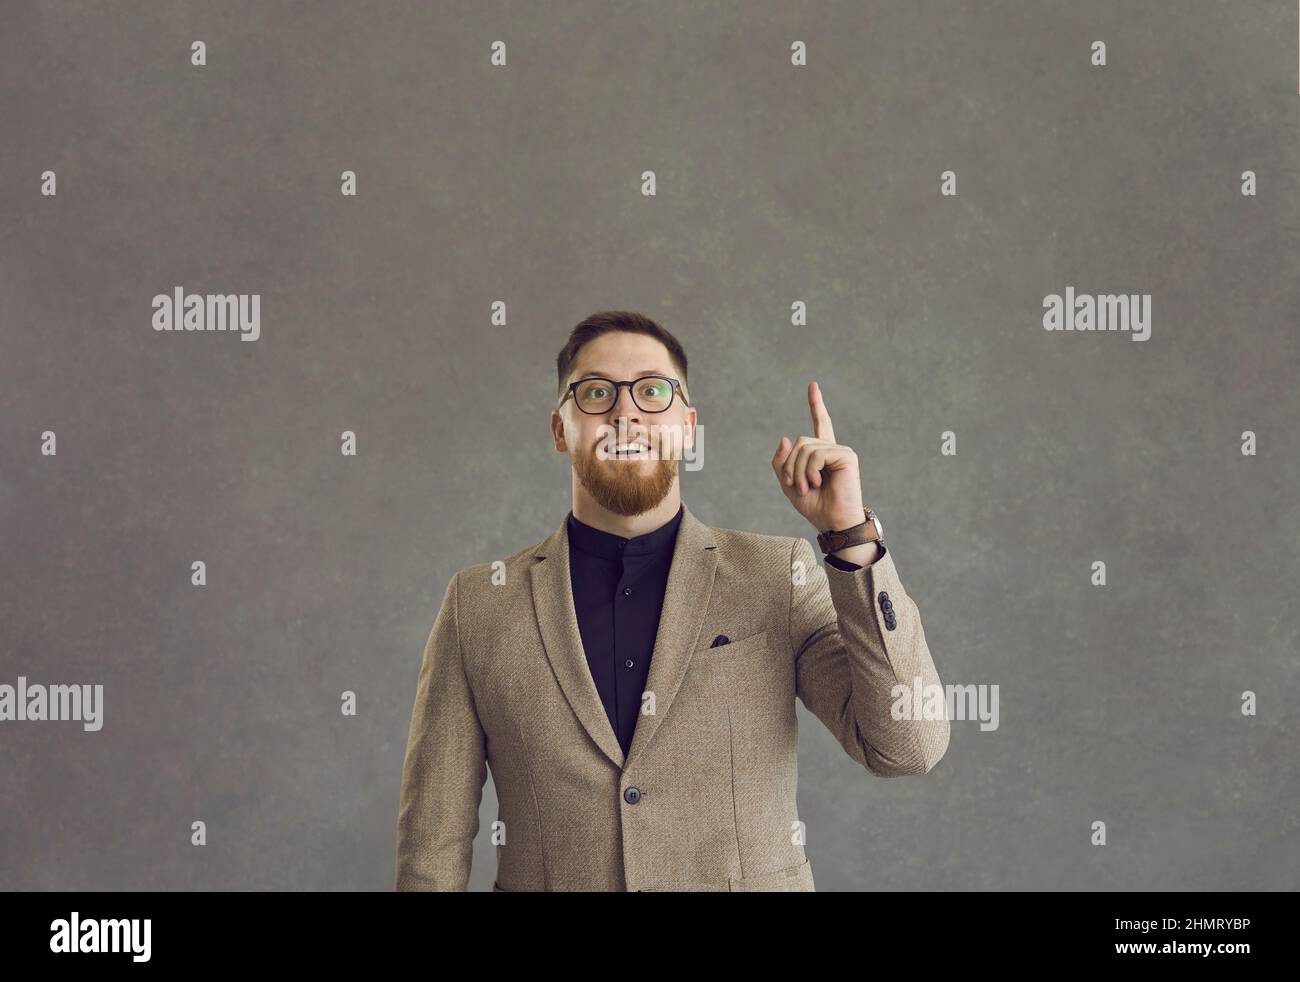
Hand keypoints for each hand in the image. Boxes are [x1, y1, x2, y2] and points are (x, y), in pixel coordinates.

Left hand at [772, 381, 866, 532]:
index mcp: (821, 453)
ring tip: (808, 487)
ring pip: (805, 447)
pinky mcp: (847, 456)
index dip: (816, 404)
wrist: (832, 522)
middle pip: (799, 442)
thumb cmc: (814, 506)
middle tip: (797, 486)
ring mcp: (840, 451)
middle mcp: (832, 448)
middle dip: (790, 466)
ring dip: (798, 471)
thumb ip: (782, 462)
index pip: (819, 423)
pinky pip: (816, 454)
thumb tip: (785, 438)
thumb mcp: (788, 484)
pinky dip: (809, 471)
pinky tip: (817, 483)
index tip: (813, 385)